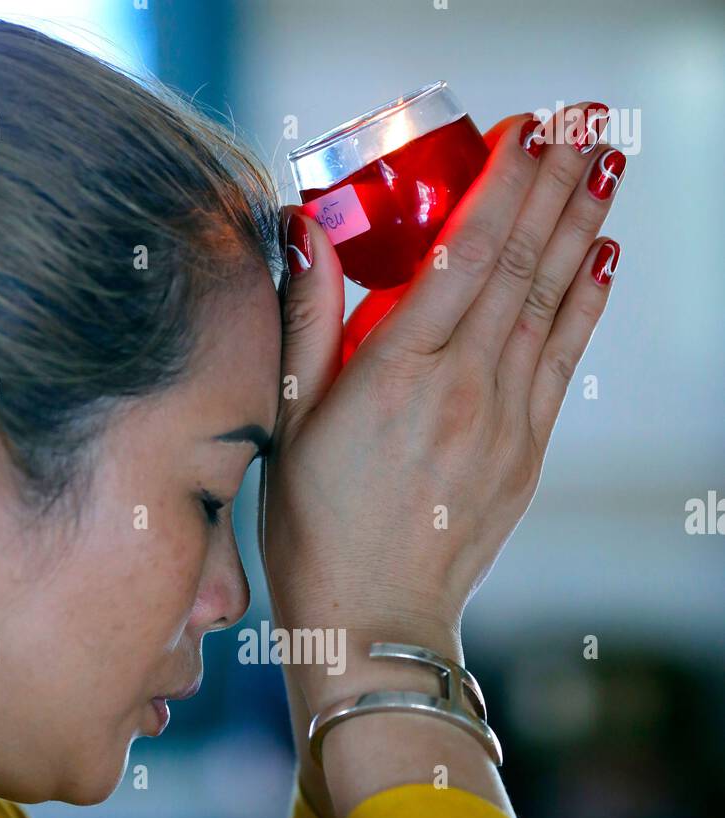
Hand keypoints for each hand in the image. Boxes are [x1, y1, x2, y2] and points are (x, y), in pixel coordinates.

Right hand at [260, 102, 621, 714]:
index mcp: (393, 375)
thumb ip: (305, 319)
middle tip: (581, 124)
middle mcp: (459, 390)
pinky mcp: (526, 455)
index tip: (525, 132)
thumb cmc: (317, 527)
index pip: (463, 255)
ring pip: (551, 305)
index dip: (501, 186)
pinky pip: (564, 361)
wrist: (373, 618)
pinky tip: (601, 260)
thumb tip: (306, 229)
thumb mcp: (288, 421)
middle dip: (553, 186)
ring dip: (580, 229)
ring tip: (604, 167)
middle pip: (519, 266)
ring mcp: (502, 423)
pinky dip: (586, 305)